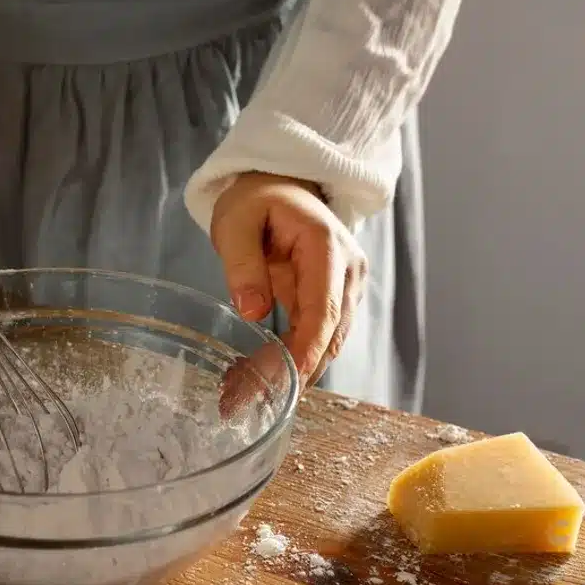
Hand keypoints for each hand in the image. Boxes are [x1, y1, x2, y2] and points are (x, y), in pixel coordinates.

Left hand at [211, 172, 367, 388]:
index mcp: (326, 246)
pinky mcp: (335, 299)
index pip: (325, 309)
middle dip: (293, 373)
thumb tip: (253, 312)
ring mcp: (347, 286)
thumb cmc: (257, 198)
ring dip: (290, 372)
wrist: (281, 184)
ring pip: (327, 343)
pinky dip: (290, 359)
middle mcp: (348, 270)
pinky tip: (256, 376)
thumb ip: (242, 264)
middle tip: (244, 400)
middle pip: (330, 334)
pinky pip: (317, 336)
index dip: (307, 351)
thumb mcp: (236, 221)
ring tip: (240, 394)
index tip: (285, 384)